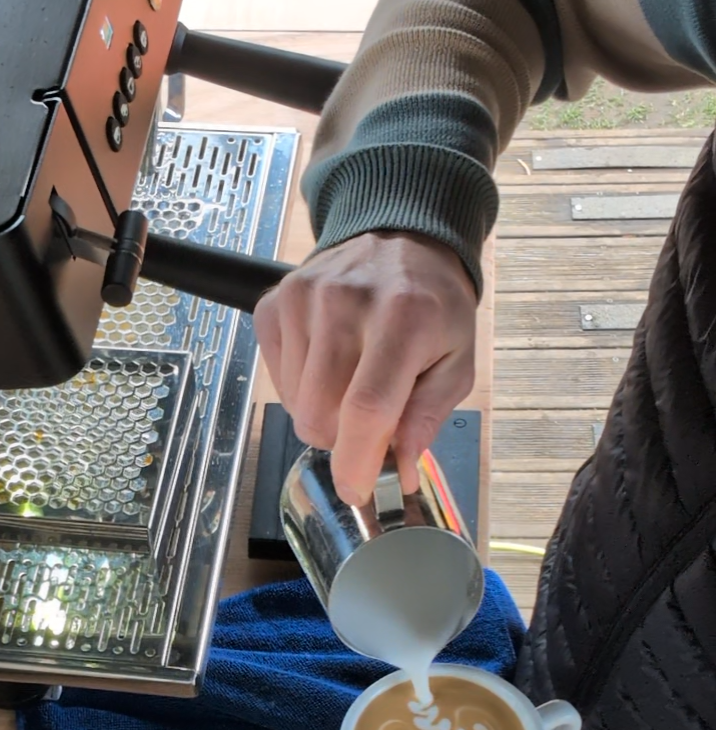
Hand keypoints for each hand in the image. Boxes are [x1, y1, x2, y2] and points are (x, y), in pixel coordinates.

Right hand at [253, 231, 476, 504]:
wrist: (401, 239)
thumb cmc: (433, 307)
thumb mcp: (456, 360)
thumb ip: (429, 416)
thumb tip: (400, 472)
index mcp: (404, 319)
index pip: (366, 407)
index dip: (356, 461)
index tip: (357, 490)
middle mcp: (346, 303)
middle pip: (321, 415)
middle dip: (343, 438)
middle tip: (368, 419)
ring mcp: (303, 300)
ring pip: (295, 405)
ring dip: (322, 411)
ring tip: (350, 379)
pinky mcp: (275, 303)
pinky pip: (276, 380)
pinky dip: (299, 388)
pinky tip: (326, 362)